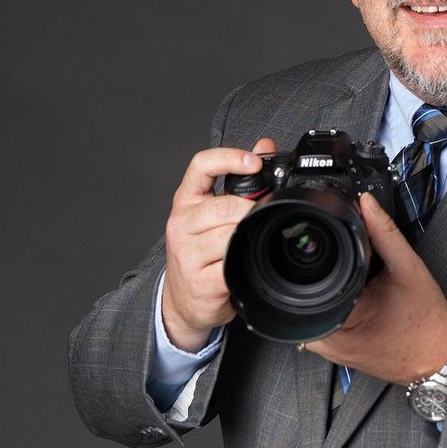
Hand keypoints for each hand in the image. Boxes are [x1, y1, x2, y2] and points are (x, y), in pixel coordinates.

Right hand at [162, 137, 276, 351]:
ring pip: (230, 235)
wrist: (183, 301)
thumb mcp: (213, 214)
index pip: (201, 166)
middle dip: (251, 211)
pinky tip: (245, 265)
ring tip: (251, 243)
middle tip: (262, 219)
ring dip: (249, 238)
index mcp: (186, 201)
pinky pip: (232, 265)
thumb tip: (266, 146)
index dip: (229, 158)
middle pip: (225, 205)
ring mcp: (186, 253)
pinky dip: (245, 264)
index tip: (253, 161)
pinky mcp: (199, 281)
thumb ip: (239, 180)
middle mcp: (181, 223)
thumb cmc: (201, 253)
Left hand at [305, 193, 446, 384]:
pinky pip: (319, 327)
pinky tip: (350, 303)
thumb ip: (385, 232)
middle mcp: (334, 340)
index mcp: (347, 317)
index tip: (332, 251)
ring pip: (306, 314)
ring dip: (320, 295)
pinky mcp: (337, 355)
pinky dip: (328, 310)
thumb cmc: (428, 321)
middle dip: (318, 277)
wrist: (440, 357)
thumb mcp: (409, 268)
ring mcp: (333, 352)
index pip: (313, 282)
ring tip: (349, 287)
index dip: (319, 261)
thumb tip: (367, 205)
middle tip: (345, 271)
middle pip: (302, 298)